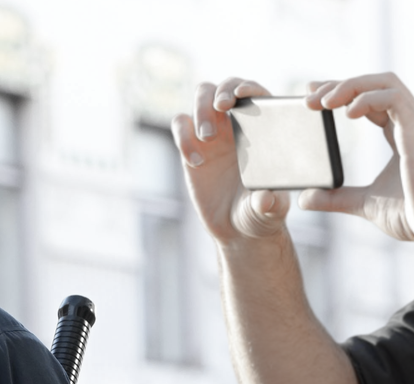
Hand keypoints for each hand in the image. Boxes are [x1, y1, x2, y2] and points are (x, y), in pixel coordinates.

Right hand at [172, 78, 290, 244]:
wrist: (235, 229)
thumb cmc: (260, 214)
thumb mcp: (270, 211)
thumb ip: (270, 205)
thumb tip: (266, 198)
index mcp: (262, 129)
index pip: (255, 94)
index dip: (248, 87)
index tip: (242, 95)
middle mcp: (235, 125)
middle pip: (223, 88)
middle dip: (221, 91)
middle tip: (222, 108)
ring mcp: (211, 134)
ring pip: (201, 98)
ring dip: (201, 109)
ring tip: (207, 138)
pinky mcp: (189, 147)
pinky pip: (180, 125)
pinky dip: (183, 137)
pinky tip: (197, 162)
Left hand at [300, 73, 413, 240]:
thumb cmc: (411, 216)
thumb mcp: (364, 203)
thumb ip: (335, 198)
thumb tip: (304, 199)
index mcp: (400, 134)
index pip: (371, 99)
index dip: (343, 92)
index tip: (312, 96)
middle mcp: (409, 123)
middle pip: (375, 84)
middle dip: (339, 84)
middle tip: (308, 96)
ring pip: (385, 82)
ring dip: (349, 85)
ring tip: (322, 101)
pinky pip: (395, 98)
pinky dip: (368, 98)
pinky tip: (347, 113)